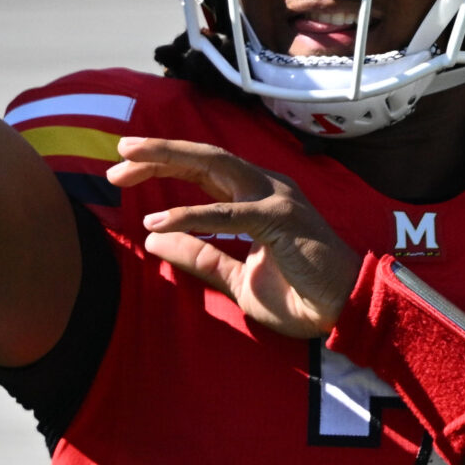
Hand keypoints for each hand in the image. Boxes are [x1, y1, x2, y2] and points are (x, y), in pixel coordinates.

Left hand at [108, 137, 361, 338]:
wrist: (347, 312)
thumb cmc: (300, 294)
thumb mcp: (236, 277)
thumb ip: (199, 256)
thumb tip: (154, 237)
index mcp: (256, 197)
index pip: (204, 170)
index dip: (164, 164)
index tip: (124, 170)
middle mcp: (265, 187)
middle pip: (205, 157)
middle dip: (159, 152)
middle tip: (117, 154)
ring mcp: (275, 199)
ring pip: (214, 165)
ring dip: (169, 159)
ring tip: (128, 162)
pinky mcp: (280, 220)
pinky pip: (228, 214)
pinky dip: (190, 215)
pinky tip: (157, 219)